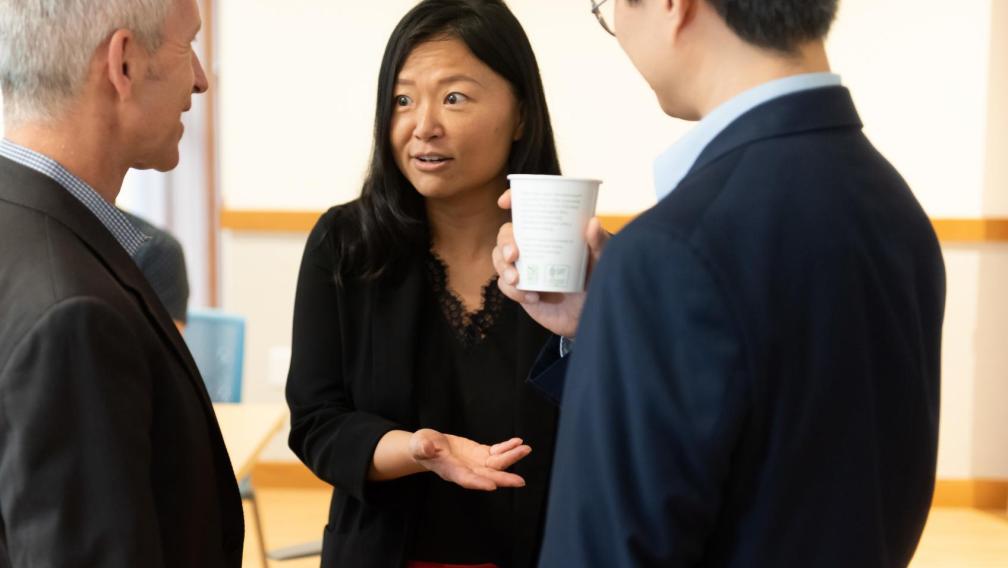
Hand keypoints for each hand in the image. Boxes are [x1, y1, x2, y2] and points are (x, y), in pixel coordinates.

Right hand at [409, 429, 531, 490]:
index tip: (492, 486)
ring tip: (525, 449)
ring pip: (496, 464)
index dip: (479, 482)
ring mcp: (476, 463)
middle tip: (519, 482)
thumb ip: (423, 447)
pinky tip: (517, 443)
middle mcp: (467, 470)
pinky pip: (497, 452)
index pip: (466, 479)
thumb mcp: (419, 444)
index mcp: (451, 471)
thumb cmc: (422, 446)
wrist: (429, 446)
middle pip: (487, 476)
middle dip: (504, 478)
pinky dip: (507, 448)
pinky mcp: (481, 454)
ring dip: (511, 457)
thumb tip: (426, 447)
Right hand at [492, 189, 609, 337]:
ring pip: (499, 259)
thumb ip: (599, 243)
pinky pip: (505, 286)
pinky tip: (532, 297)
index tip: (504, 202)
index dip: (513, 201)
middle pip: (506, 234)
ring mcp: (525, 268)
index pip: (526, 211)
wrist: (590, 314)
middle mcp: (533, 246)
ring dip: (503, 268)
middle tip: (513, 255)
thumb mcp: (601, 259)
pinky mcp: (520, 289)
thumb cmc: (597, 280)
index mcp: (549, 231)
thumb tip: (593, 223)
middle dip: (505, 242)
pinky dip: (514, 291)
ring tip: (517, 280)